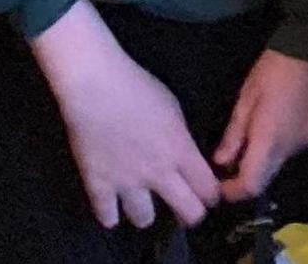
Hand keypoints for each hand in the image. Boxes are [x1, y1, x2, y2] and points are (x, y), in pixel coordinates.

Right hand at [31, 2, 218, 229]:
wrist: (96, 87)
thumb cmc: (138, 88)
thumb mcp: (173, 109)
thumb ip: (180, 138)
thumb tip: (186, 156)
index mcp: (181, 151)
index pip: (208, 189)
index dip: (211, 196)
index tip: (208, 197)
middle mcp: (158, 173)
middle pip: (188, 213)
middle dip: (191, 214)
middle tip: (184, 209)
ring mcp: (127, 183)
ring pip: (144, 220)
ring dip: (145, 213)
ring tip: (141, 203)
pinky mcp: (98, 185)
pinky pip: (107, 217)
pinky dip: (110, 214)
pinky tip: (112, 207)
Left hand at [212, 46, 307, 202]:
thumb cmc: (276, 67)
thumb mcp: (247, 96)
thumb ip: (234, 134)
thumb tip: (221, 162)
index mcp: (271, 140)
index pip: (252, 185)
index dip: (234, 191)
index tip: (223, 185)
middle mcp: (297, 147)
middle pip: (271, 172)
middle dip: (253, 167)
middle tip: (241, 150)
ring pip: (289, 155)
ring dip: (276, 148)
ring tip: (271, 120)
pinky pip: (307, 141)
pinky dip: (296, 135)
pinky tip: (295, 112)